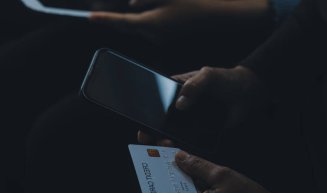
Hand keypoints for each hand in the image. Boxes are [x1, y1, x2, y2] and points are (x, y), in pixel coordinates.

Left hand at [89, 0, 269, 41]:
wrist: (220, 17)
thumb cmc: (196, 1)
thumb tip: (132, 3)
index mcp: (154, 23)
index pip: (123, 22)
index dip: (106, 19)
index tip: (90, 18)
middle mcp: (155, 35)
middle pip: (131, 24)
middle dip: (122, 17)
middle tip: (115, 11)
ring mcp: (162, 39)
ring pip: (142, 26)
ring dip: (140, 17)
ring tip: (161, 6)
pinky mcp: (168, 39)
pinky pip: (152, 28)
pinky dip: (150, 21)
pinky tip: (165, 12)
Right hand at [137, 65, 257, 144]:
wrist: (247, 94)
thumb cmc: (226, 80)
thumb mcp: (208, 76)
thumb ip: (194, 85)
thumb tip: (180, 104)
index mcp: (175, 90)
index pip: (155, 102)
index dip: (146, 113)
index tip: (143, 123)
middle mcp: (179, 107)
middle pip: (159, 121)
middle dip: (152, 131)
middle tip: (150, 139)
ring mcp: (188, 121)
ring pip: (171, 134)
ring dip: (166, 141)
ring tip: (168, 146)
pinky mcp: (199, 132)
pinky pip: (188, 142)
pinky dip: (183, 148)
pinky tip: (180, 151)